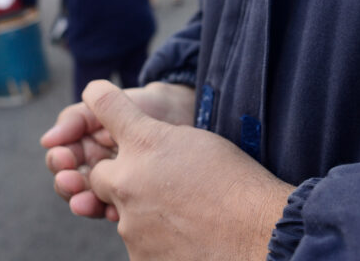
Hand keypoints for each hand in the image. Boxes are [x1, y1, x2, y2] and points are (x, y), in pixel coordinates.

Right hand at [42, 82, 195, 219]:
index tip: (63, 157)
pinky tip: (114, 210)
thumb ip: (77, 118)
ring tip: (83, 202)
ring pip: (91, 202)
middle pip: (71, 186)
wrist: (183, 114)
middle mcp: (96, 170)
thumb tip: (46, 140)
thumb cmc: (143, 106)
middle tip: (69, 181)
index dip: (58, 161)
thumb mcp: (109, 105)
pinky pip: (121, 211)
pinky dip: (114, 211)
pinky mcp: (137, 199)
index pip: (62, 160)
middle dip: (67, 185)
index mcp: (85, 147)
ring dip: (84, 203)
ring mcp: (116, 187)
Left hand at [85, 81, 293, 259]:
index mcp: (142, 146)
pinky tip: (188, 236)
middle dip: (119, 180)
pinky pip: (141, 245)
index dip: (109, 122)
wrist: (259, 232)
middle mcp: (126, 185)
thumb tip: (132, 131)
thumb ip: (152, 132)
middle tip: (157, 184)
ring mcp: (131, 228)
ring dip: (144, 213)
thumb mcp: (193, 139)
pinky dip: (158, 241)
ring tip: (187, 214)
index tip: (105, 113)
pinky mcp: (140, 258)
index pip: (106, 114)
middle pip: (100, 179)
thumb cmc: (234, 181)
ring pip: (123, 215)